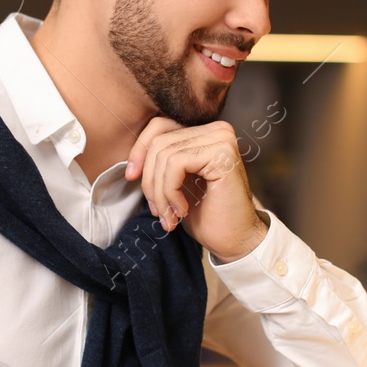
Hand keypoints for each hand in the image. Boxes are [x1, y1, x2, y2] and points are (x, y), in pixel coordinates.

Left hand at [125, 117, 266, 261]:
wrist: (235, 241)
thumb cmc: (206, 215)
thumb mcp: (176, 182)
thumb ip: (160, 161)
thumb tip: (131, 158)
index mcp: (205, 131)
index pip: (159, 125)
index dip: (139, 151)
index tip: (131, 177)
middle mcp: (217, 129)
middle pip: (159, 141)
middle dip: (150, 180)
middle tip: (157, 211)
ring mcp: (222, 139)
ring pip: (164, 155)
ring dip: (159, 192)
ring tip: (169, 216)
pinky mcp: (222, 154)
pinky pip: (175, 164)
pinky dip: (170, 191)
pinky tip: (182, 210)